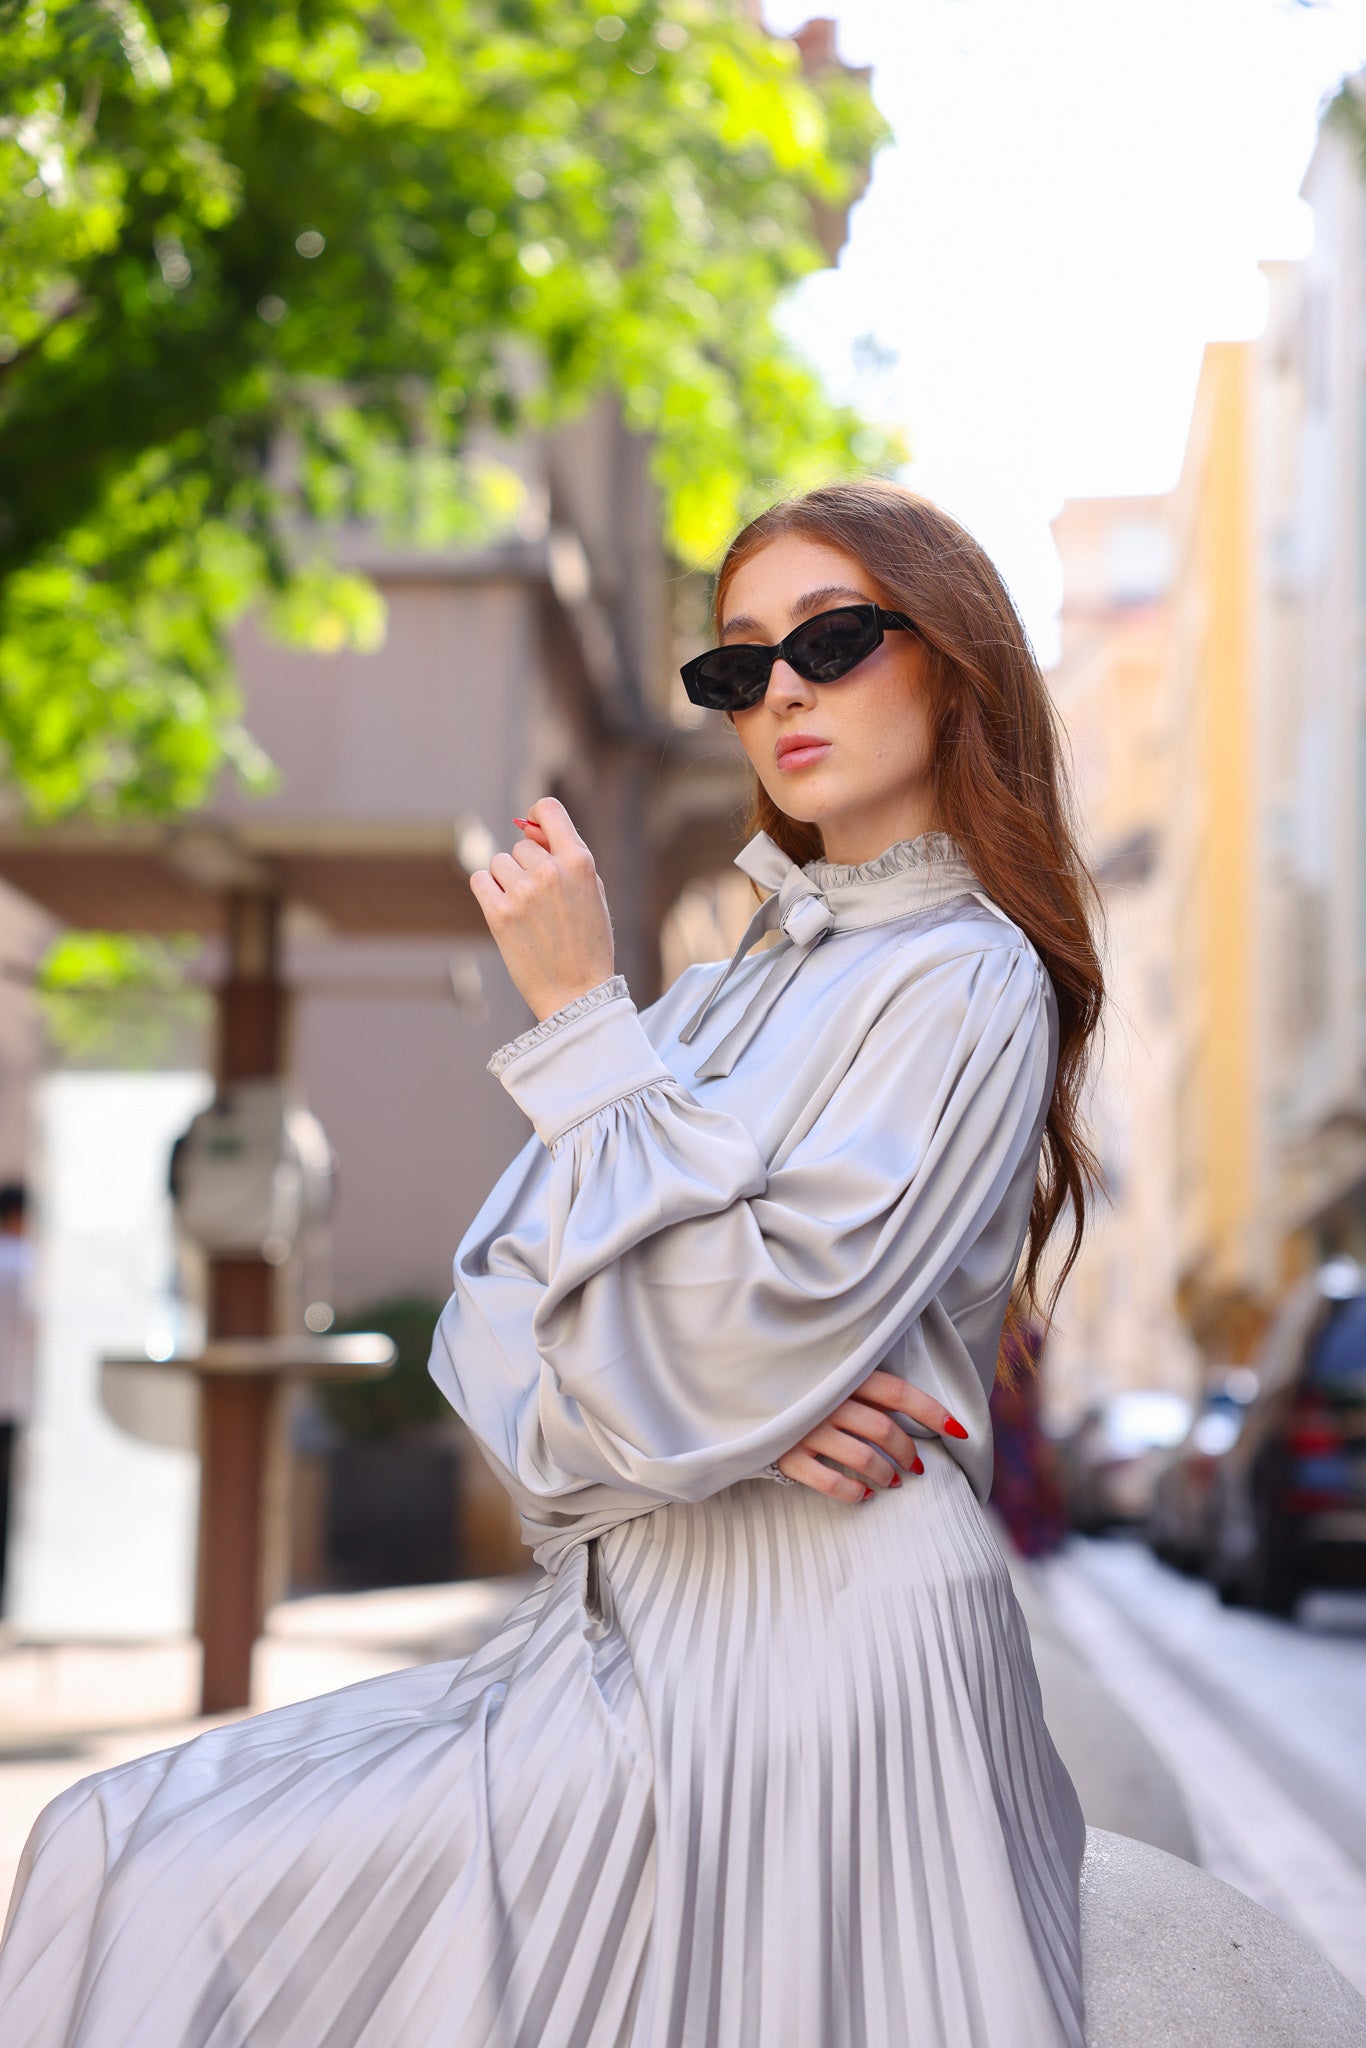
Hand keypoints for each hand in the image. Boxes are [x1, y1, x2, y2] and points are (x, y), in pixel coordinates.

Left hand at [469, 798, 615, 1021]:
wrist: (577, 994)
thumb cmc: (587, 944)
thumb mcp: (591, 894)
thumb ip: (566, 858)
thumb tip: (529, 830)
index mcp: (580, 863)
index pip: (548, 811)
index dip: (535, 816)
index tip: (531, 827)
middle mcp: (550, 872)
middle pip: (520, 845)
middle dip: (526, 866)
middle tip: (540, 901)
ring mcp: (523, 893)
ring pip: (499, 863)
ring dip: (506, 881)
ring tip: (526, 912)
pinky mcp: (499, 914)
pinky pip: (480, 880)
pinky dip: (488, 891)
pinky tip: (505, 911)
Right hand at [773, 1369, 969, 1502]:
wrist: (737, 1399)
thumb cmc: (797, 1389)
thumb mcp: (829, 1377)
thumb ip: (864, 1388)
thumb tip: (915, 1414)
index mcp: (842, 1376)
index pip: (898, 1392)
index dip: (932, 1411)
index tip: (959, 1431)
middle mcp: (827, 1400)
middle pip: (885, 1430)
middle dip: (908, 1453)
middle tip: (915, 1467)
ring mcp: (806, 1428)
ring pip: (864, 1459)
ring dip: (887, 1475)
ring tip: (893, 1483)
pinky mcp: (787, 1455)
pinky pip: (832, 1482)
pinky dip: (855, 1492)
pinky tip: (864, 1494)